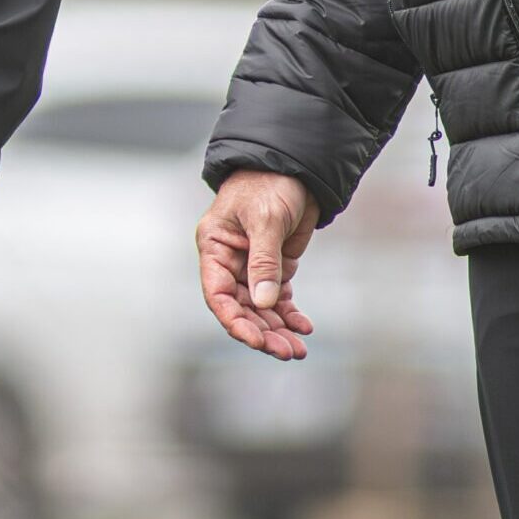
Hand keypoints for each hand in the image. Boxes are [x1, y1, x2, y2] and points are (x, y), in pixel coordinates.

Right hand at [194, 170, 319, 360]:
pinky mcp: (276, 266)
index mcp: (215, 247)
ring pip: (261, 309)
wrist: (297, 167)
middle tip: (287, 351)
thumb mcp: (265, 220)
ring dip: (278, 330)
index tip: (256, 340)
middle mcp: (230, 261)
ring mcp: (253, 266)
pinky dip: (290, 315)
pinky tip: (304, 328)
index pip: (218, 294)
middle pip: (241, 308)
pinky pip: (279, 299)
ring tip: (298, 350)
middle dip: (262, 332)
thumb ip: (264, 262)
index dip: (235, 321)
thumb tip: (264, 303)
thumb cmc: (270, 183)